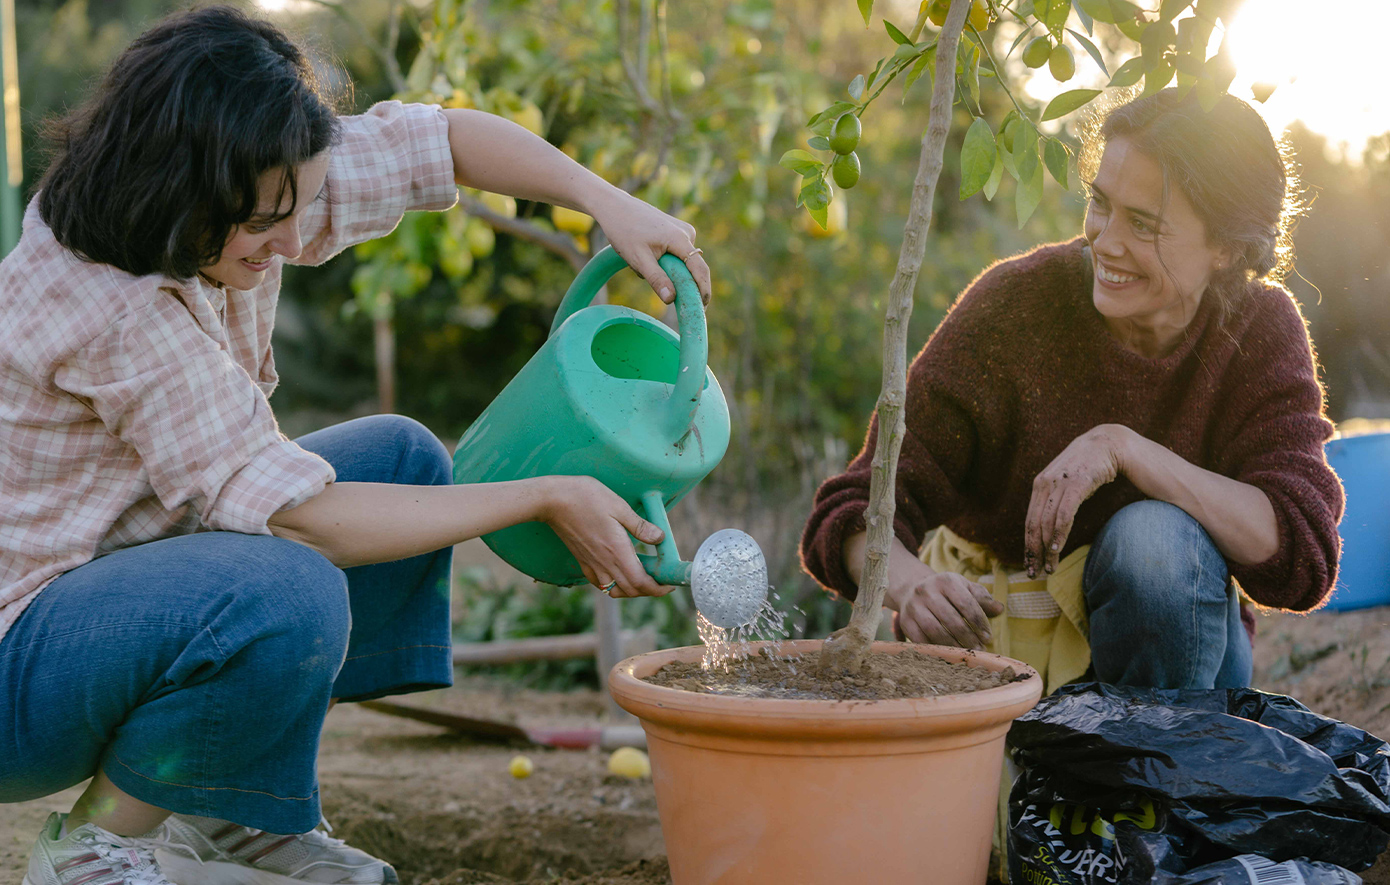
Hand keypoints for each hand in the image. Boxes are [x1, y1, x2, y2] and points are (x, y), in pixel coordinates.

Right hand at [538, 475, 672, 597]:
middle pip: (630, 590)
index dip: (658, 589)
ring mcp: (591, 564)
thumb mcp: (619, 506)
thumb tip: (659, 538)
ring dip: (631, 589)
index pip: (641, 582)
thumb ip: (640, 526)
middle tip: (660, 579)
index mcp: (617, 551)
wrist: (552, 501)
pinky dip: (614, 584)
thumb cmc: (586, 498)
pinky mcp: (582, 561)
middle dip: (649, 590)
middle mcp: (604, 563)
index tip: (669, 586)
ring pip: (615, 591)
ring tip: (642, 576)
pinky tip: (619, 570)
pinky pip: (601, 583)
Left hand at [586, 187, 711, 304]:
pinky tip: (643, 253)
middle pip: (691, 266)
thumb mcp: (638, 259)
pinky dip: (661, 260)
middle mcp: (687, 232)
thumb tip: (671, 299)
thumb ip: (656, 279)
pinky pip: (674, 253)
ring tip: (640, 262)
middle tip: (657, 286)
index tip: (701, 309)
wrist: (614, 207)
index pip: (700, 269)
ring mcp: (682, 230)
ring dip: (664, 269)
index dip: (703, 290)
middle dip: (676, 279)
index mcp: (680, 238)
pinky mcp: (676, 230)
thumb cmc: (624, 230)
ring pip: (680, 261)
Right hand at [889, 570, 1002, 648]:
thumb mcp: (964, 588)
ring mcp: (913, 607)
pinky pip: (921, 640)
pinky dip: (935, 649)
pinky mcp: (905, 621)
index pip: (966, 603)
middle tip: (979, 649)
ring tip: (965, 652)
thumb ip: (982, 598)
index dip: (979, 622)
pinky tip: (947, 653)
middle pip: (951, 619)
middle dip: (968, 637)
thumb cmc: (946, 592)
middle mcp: (926, 591)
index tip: (988, 637)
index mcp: (945, 581)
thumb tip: (999, 609)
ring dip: (952, 645)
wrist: (913, 590)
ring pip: (935, 631)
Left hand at [1025, 424, 1128, 576]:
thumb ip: (1055, 499)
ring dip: (1047, 549)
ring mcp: (1059, 483)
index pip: (1029, 522)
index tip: (1029, 564)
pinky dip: (1058, 534)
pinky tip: (1056, 549)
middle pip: (1034, 526)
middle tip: (1035, 573)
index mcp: (1039, 485)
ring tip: (1050, 567)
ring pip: (1047, 524)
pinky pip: (1063, 515)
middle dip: (1033, 552)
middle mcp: (1044, 484)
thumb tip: (1050, 526)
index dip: (1028, 546)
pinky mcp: (1075, 483)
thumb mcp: (1066, 482)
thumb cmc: (1088, 466)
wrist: (1107, 443)